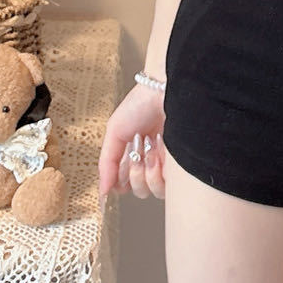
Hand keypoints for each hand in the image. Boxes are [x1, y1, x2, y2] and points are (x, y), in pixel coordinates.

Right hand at [97, 83, 165, 206]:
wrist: (163, 90)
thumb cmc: (139, 104)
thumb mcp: (114, 131)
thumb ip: (106, 163)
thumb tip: (103, 191)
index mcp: (131, 156)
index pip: (123, 186)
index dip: (121, 180)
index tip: (122, 163)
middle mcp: (148, 162)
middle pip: (138, 192)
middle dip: (135, 172)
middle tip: (138, 150)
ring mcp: (165, 164)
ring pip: (153, 191)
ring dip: (148, 170)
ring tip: (150, 147)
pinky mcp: (180, 164)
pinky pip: (169, 185)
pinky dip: (161, 170)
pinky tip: (161, 149)